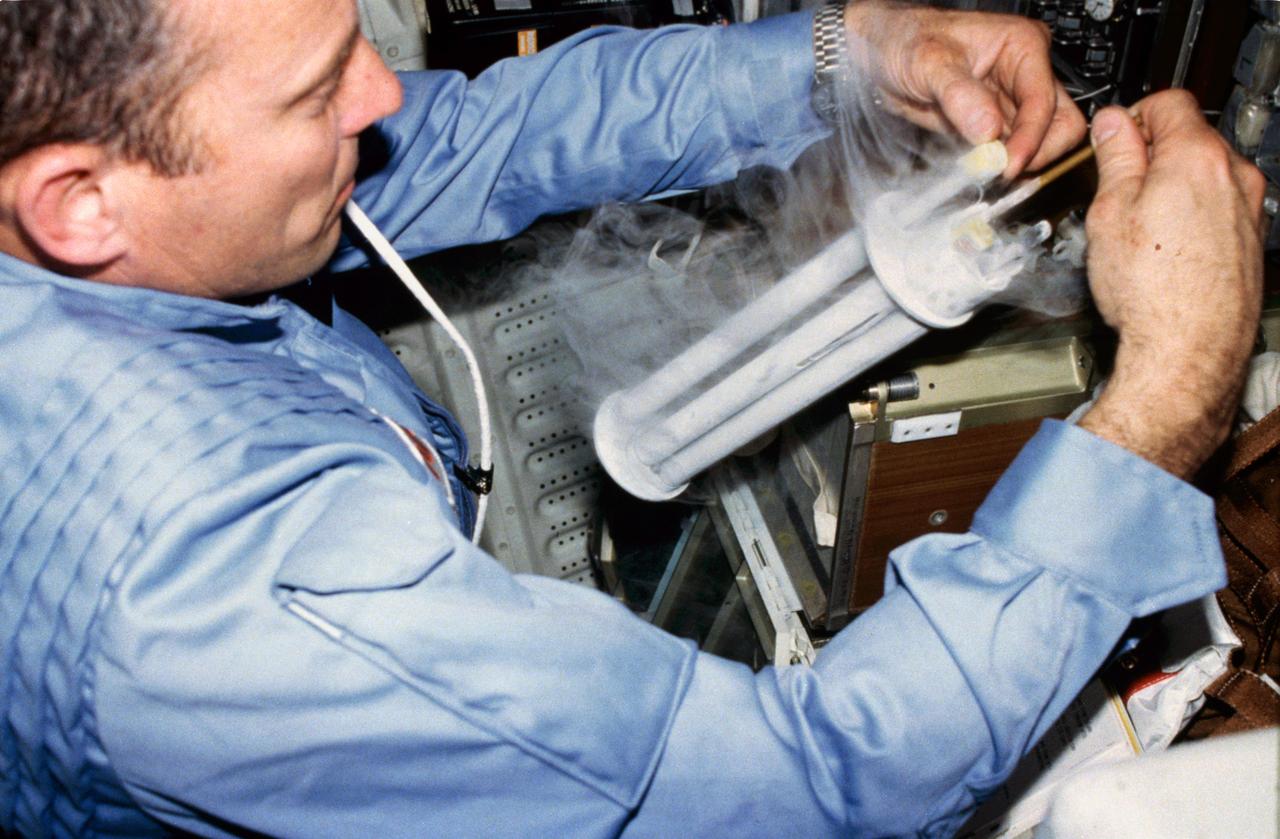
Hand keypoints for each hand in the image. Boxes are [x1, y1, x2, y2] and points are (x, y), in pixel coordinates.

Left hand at [843, 0, 1084, 177]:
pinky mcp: (992, 124)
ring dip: (1016, 163)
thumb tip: (988, 131)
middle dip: (1036, 152)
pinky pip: (1008, 151)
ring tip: (984, 172)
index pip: (1043, 100)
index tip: (1009, 165)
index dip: (1031, 137)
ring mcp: (1010, 101)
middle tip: (1002, 172)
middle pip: (1058, 124)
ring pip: (1037, 142)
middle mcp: (1023, 74)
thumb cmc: (904, 40)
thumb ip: (959, 95)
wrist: (878, 54)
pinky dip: (997, 165)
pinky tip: (977, 170)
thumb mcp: (928, 61)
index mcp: (1022, 46)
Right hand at [1079, 90, 1264, 477]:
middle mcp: (1235, 176)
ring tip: (1138, 227)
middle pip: (1190, 138)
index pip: (1168, 102)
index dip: (1132, 116)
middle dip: (1152, 154)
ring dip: (1172, 187)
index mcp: (1197, 157)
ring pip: (1205, 176)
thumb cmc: (1151, 293)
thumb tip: (1112, 125)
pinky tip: (1163, 251)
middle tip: (1115, 188)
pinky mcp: (1251, 241)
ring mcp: (1249, 209)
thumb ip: (1115, 158)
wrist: (1187, 351)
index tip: (1112, 140)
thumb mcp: (1110, 213)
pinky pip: (1218, 209)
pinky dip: (1192, 216)